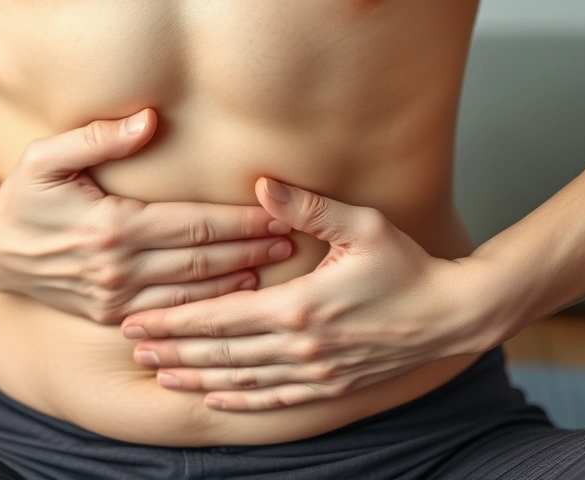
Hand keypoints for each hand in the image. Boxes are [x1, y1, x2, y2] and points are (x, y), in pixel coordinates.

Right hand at [0, 109, 293, 324]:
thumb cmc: (24, 197)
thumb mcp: (46, 157)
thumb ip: (98, 137)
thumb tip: (148, 118)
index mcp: (113, 225)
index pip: (194, 223)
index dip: (240, 220)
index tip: (277, 213)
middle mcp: (119, 266)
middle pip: (203, 259)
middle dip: (251, 249)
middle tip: (292, 240)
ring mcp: (115, 296)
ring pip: (192, 290)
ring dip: (236, 278)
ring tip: (274, 266)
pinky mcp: (109, 314)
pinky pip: (168, 310)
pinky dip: (204, 304)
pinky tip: (230, 295)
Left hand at [120, 177, 488, 410]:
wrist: (450, 314)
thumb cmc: (406, 266)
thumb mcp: (361, 225)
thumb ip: (307, 206)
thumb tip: (262, 185)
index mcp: (300, 306)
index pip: (221, 316)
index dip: (175, 320)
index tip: (139, 321)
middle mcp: (301, 345)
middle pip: (222, 351)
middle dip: (174, 349)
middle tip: (134, 348)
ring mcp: (315, 372)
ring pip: (242, 378)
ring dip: (197, 376)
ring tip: (161, 375)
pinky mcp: (330, 386)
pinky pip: (276, 399)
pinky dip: (241, 400)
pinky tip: (215, 397)